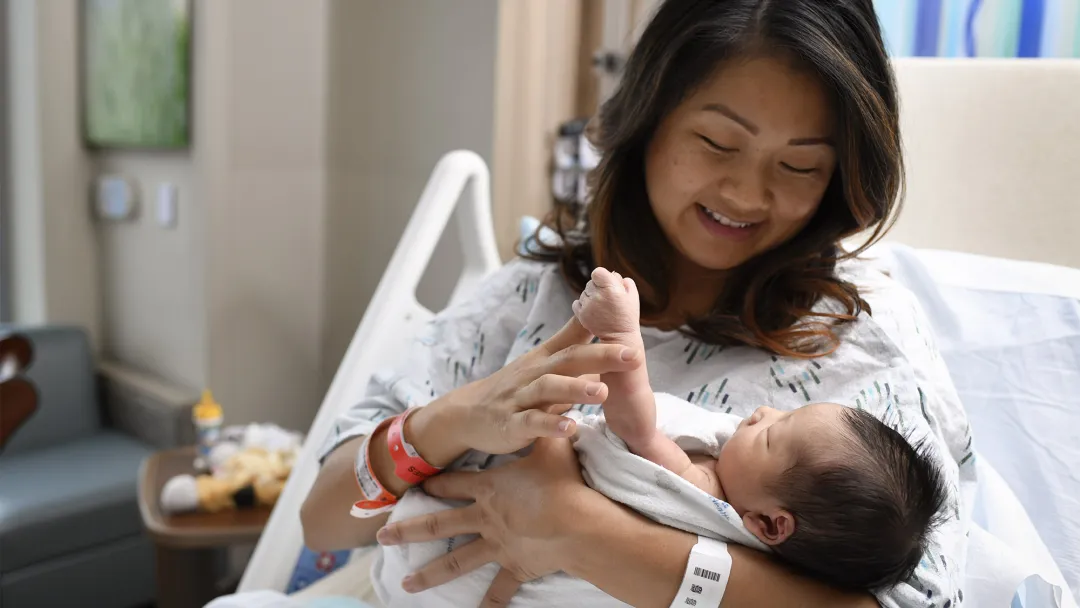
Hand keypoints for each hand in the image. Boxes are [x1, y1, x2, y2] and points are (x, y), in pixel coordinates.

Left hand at [375, 436, 595, 605]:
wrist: (576, 522)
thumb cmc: (561, 482)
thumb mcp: (551, 447)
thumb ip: (545, 428)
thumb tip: (551, 407)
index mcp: (488, 488)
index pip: (452, 484)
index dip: (432, 484)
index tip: (413, 485)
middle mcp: (483, 518)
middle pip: (437, 524)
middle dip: (406, 531)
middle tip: (381, 538)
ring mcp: (495, 546)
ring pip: (454, 562)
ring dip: (428, 574)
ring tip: (405, 586)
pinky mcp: (513, 567)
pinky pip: (497, 591)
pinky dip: (486, 606)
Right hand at [411, 316, 643, 461]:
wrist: (468, 413)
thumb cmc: (516, 386)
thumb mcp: (544, 361)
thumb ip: (572, 342)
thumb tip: (602, 322)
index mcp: (547, 358)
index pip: (577, 339)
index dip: (604, 331)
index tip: (631, 320)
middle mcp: (535, 373)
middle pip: (569, 359)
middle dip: (601, 356)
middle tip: (634, 355)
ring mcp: (521, 397)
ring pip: (549, 388)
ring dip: (576, 389)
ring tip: (602, 391)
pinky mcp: (511, 423)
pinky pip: (531, 422)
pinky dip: (550, 424)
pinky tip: (570, 427)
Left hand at [572, 267, 640, 340]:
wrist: (620, 338)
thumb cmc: (627, 316)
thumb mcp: (632, 295)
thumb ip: (623, 281)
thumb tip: (613, 274)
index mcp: (611, 288)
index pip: (597, 272)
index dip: (602, 277)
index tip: (606, 284)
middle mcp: (597, 295)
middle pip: (590, 282)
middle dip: (597, 288)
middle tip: (607, 299)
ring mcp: (588, 305)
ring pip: (584, 293)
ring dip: (590, 297)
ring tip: (601, 307)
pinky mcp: (581, 315)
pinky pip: (577, 303)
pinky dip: (583, 305)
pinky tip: (594, 312)